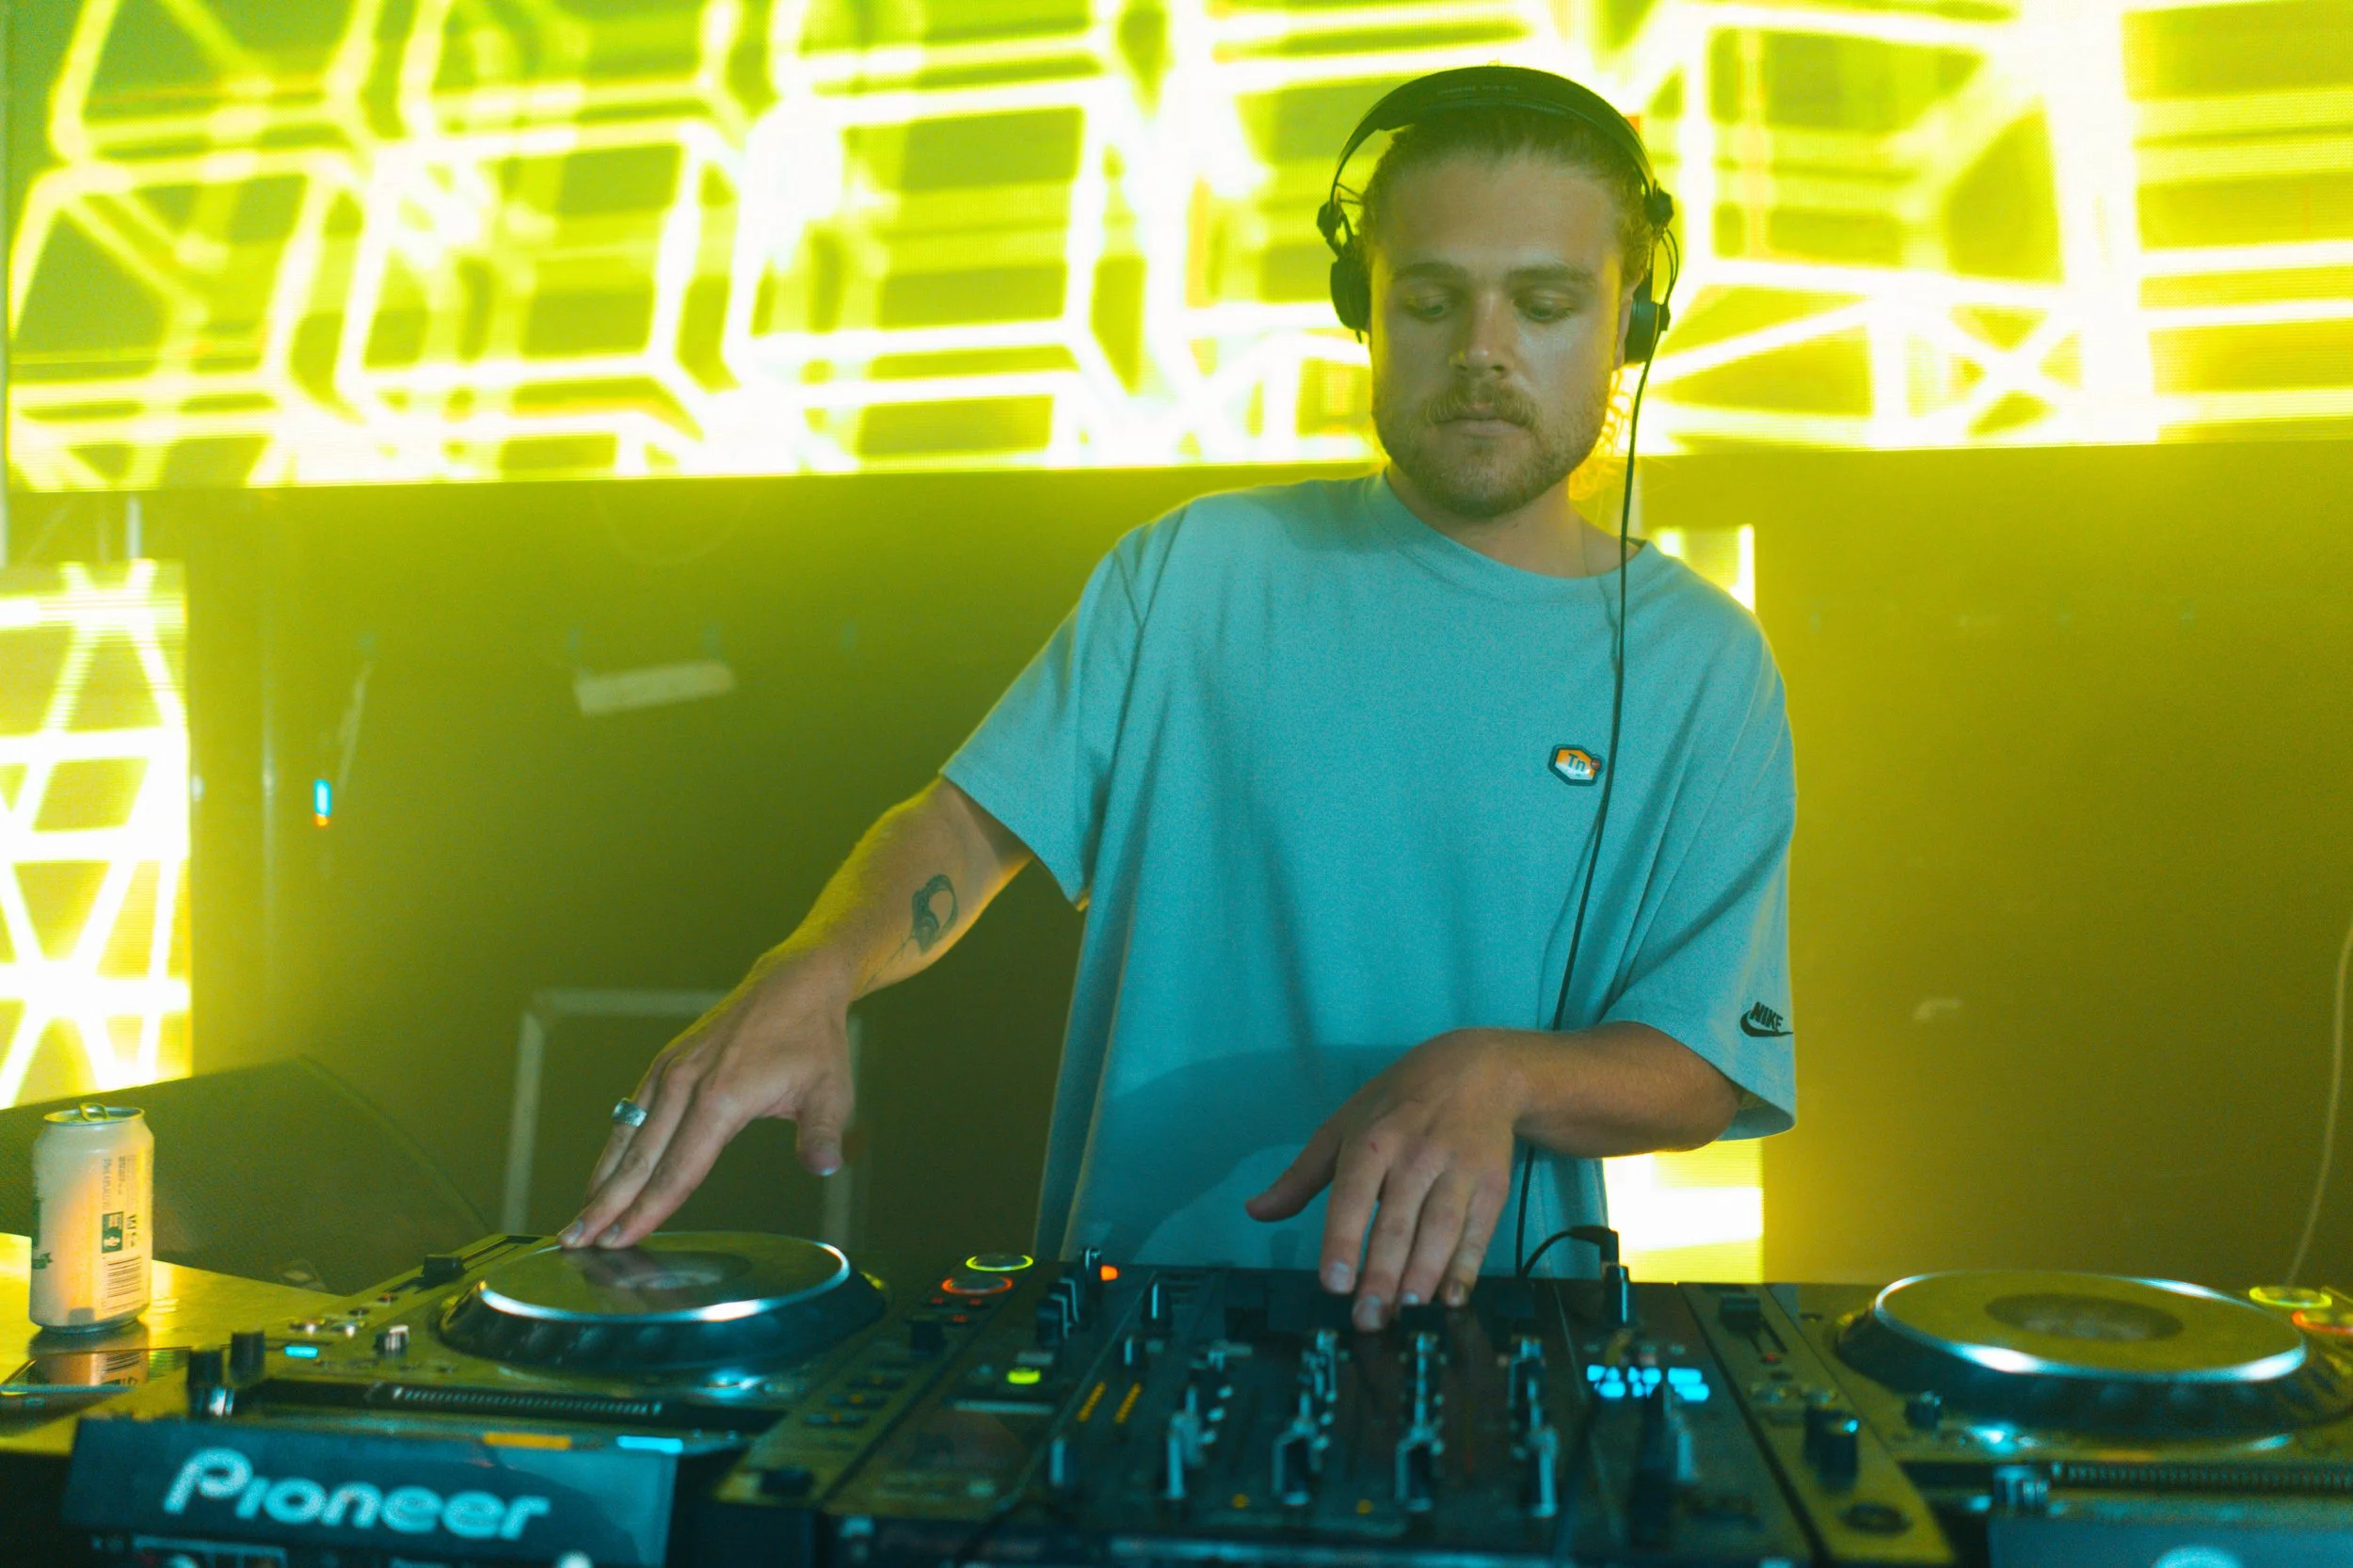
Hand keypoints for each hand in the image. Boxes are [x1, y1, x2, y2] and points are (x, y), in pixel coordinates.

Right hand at [564, 949, 855, 1249]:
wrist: (794, 983)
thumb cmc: (813, 1040)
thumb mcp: (831, 1090)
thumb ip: (823, 1134)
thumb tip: (826, 1167)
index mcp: (723, 1098)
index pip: (678, 1170)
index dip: (647, 1211)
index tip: (619, 1241)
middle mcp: (686, 1085)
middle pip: (640, 1160)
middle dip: (606, 1206)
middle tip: (575, 1242)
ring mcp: (671, 1071)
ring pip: (626, 1135)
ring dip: (600, 1180)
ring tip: (576, 1219)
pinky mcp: (666, 1062)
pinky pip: (632, 1111)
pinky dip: (614, 1147)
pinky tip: (603, 1174)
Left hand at [1244, 1030, 1524, 1331]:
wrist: (1476, 1071)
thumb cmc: (1397, 1105)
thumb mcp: (1342, 1127)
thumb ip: (1300, 1177)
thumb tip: (1256, 1211)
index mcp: (1372, 1140)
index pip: (1352, 1195)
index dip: (1342, 1240)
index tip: (1334, 1284)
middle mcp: (1415, 1155)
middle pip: (1397, 1222)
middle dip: (1382, 1275)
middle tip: (1368, 1319)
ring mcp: (1457, 1169)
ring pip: (1440, 1230)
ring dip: (1423, 1275)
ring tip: (1406, 1313)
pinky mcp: (1492, 1183)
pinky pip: (1478, 1232)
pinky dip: (1467, 1267)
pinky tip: (1452, 1298)